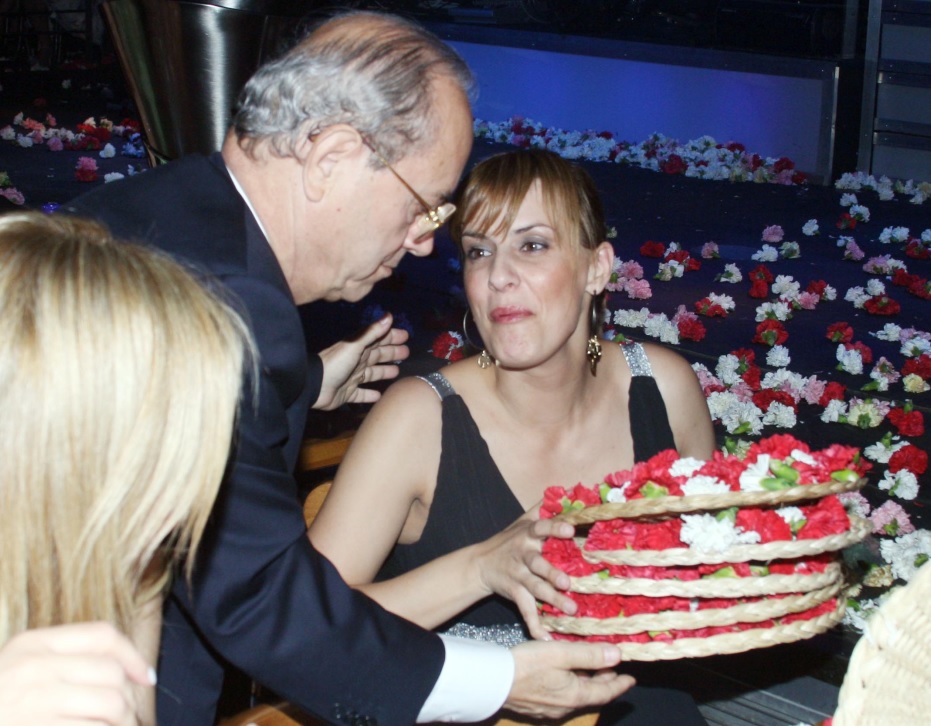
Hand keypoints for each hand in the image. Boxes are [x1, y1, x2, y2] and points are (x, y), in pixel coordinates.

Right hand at [0, 622, 154, 725]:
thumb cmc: (4, 706)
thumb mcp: (22, 672)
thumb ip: (64, 663)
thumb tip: (132, 675)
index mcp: (30, 645)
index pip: (102, 635)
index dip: (132, 656)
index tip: (145, 679)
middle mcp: (32, 668)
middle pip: (112, 674)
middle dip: (128, 702)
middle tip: (125, 722)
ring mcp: (31, 702)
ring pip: (111, 706)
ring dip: (120, 724)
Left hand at [314, 314, 409, 409]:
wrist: (315, 386)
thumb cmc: (335, 363)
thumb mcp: (355, 345)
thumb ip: (372, 332)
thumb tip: (389, 316)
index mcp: (358, 348)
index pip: (378, 339)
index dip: (391, 337)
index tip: (405, 336)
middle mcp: (356, 361)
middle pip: (377, 356)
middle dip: (391, 353)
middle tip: (406, 353)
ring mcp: (352, 378)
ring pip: (372, 374)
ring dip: (384, 372)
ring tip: (397, 373)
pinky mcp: (348, 393)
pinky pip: (362, 394)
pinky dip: (370, 395)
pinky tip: (380, 396)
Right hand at [474, 513, 578, 639]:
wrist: (480, 564)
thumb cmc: (508, 540)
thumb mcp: (522, 521)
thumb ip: (542, 508)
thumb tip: (563, 490)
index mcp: (528, 535)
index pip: (541, 528)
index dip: (555, 528)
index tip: (570, 529)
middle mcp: (523, 554)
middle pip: (538, 563)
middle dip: (552, 573)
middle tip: (567, 582)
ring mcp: (518, 575)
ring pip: (535, 588)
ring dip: (552, 599)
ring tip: (571, 609)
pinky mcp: (514, 592)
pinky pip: (525, 610)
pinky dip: (535, 625)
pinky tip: (546, 638)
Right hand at [505, 640, 633, 719]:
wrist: (492, 681)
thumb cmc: (527, 664)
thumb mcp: (561, 653)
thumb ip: (590, 655)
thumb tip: (617, 656)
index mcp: (576, 695)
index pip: (606, 692)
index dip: (620, 684)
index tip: (631, 678)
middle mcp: (565, 707)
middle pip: (591, 694)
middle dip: (603, 681)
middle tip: (612, 668)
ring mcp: (549, 709)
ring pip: (575, 695)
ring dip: (586, 682)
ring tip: (589, 667)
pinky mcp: (536, 706)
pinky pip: (561, 696)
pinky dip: (570, 684)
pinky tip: (563, 674)